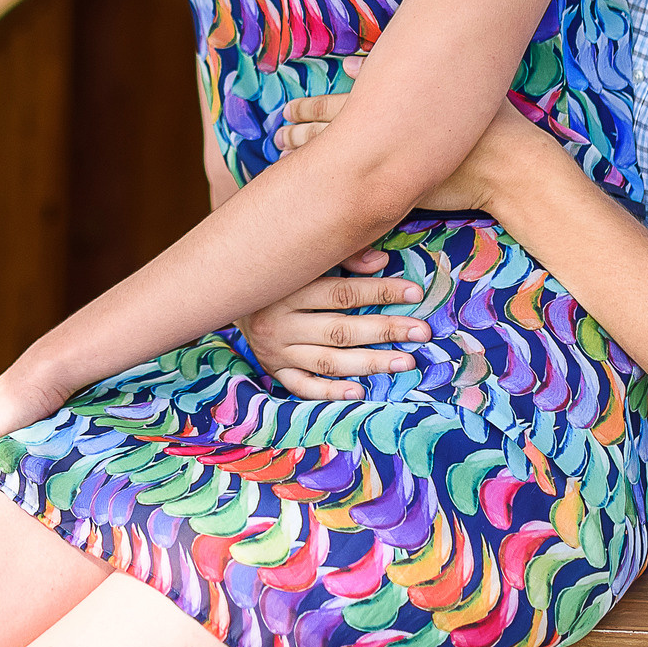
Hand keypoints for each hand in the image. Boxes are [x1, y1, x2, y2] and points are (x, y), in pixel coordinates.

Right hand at [237, 249, 429, 400]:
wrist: (225, 291)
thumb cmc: (279, 270)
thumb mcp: (303, 257)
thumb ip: (342, 255)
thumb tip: (381, 261)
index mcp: (286, 289)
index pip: (341, 292)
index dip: (380, 292)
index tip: (415, 292)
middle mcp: (278, 323)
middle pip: (340, 330)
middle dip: (385, 330)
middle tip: (421, 332)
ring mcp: (275, 351)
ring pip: (328, 361)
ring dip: (370, 362)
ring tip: (406, 361)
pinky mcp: (273, 369)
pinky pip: (303, 387)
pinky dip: (330, 391)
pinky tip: (360, 391)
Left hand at [270, 67, 542, 213]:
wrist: (509, 167)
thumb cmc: (483, 123)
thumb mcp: (443, 89)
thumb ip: (392, 75)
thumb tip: (353, 66)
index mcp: (383, 106)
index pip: (327, 106)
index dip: (303, 110)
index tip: (285, 112)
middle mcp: (377, 136)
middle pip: (319, 136)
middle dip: (293, 137)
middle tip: (276, 137)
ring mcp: (382, 168)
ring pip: (328, 165)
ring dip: (303, 163)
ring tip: (284, 162)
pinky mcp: (392, 194)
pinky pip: (349, 196)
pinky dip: (327, 195)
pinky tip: (311, 197)